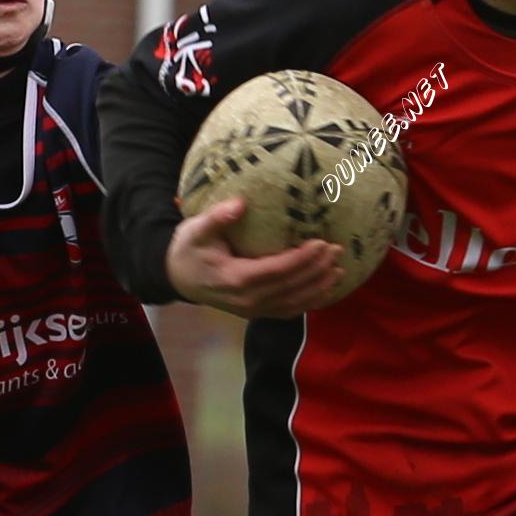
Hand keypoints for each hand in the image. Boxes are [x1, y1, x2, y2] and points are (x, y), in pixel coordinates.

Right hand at [166, 195, 350, 318]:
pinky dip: (309, 302)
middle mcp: (248, 301)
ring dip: (319, 288)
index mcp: (235, 279)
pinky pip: (288, 310)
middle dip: (317, 271)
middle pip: (290, 288)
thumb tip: (240, 204)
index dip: (301, 260)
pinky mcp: (257, 312)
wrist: (177, 276)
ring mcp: (253, 310)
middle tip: (337, 250)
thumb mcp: (196, 230)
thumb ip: (217, 218)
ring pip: (293, 303)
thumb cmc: (189, 249)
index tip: (321, 243)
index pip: (276, 271)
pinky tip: (326, 290)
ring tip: (339, 270)